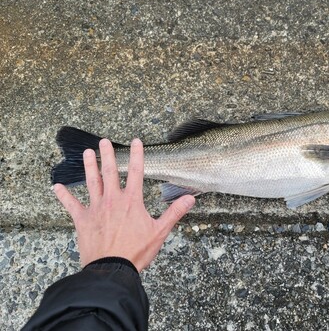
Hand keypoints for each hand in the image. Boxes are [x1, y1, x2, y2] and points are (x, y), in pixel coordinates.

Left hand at [53, 138, 194, 271]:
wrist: (112, 269)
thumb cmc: (136, 252)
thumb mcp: (160, 231)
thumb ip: (174, 212)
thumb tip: (190, 198)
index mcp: (132, 201)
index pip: (136, 171)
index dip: (136, 154)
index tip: (136, 141)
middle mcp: (113, 200)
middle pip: (109, 172)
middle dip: (107, 154)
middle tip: (104, 141)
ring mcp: (96, 209)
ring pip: (91, 182)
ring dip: (89, 166)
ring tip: (87, 152)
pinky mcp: (82, 220)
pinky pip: (71, 205)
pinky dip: (63, 195)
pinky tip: (56, 186)